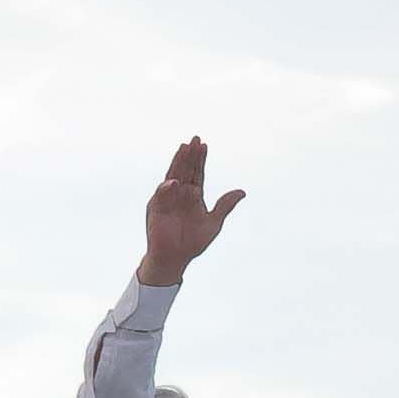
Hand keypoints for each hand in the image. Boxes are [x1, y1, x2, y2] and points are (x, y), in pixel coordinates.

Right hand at [135, 137, 245, 284]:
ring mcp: (167, 199)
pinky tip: (175, 181)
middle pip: (185, 170)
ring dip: (178, 163)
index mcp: (194, 195)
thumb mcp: (214, 222)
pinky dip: (167, 188)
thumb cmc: (193, 242)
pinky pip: (161, 195)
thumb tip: (242, 192)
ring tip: (183, 149)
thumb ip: (225, 206)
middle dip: (190, 155)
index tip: (204, 145)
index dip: (200, 160)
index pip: (197, 173)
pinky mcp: (156, 208)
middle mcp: (180, 193)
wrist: (175, 258)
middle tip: (195, 139)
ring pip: (173, 176)